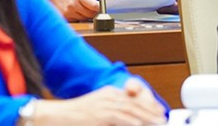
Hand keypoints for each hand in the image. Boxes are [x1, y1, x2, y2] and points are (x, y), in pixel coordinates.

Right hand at [34, 84, 165, 124]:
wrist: (55, 116)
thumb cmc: (73, 117)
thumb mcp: (95, 111)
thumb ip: (109, 114)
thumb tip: (123, 120)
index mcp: (108, 94)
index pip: (133, 99)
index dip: (148, 106)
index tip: (158, 112)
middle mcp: (108, 96)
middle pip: (135, 103)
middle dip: (151, 112)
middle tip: (162, 118)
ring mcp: (104, 105)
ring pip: (131, 110)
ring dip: (147, 117)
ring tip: (158, 123)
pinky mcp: (100, 115)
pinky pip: (120, 117)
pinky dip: (132, 121)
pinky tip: (140, 125)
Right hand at [47, 0, 98, 20]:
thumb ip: (88, 1)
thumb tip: (98, 9)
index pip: (94, 6)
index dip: (100, 9)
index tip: (102, 10)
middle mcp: (73, 5)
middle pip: (90, 14)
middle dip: (94, 14)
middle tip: (95, 12)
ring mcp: (68, 13)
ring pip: (83, 19)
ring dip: (85, 17)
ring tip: (81, 11)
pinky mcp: (65, 19)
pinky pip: (76, 21)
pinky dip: (78, 19)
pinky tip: (75, 13)